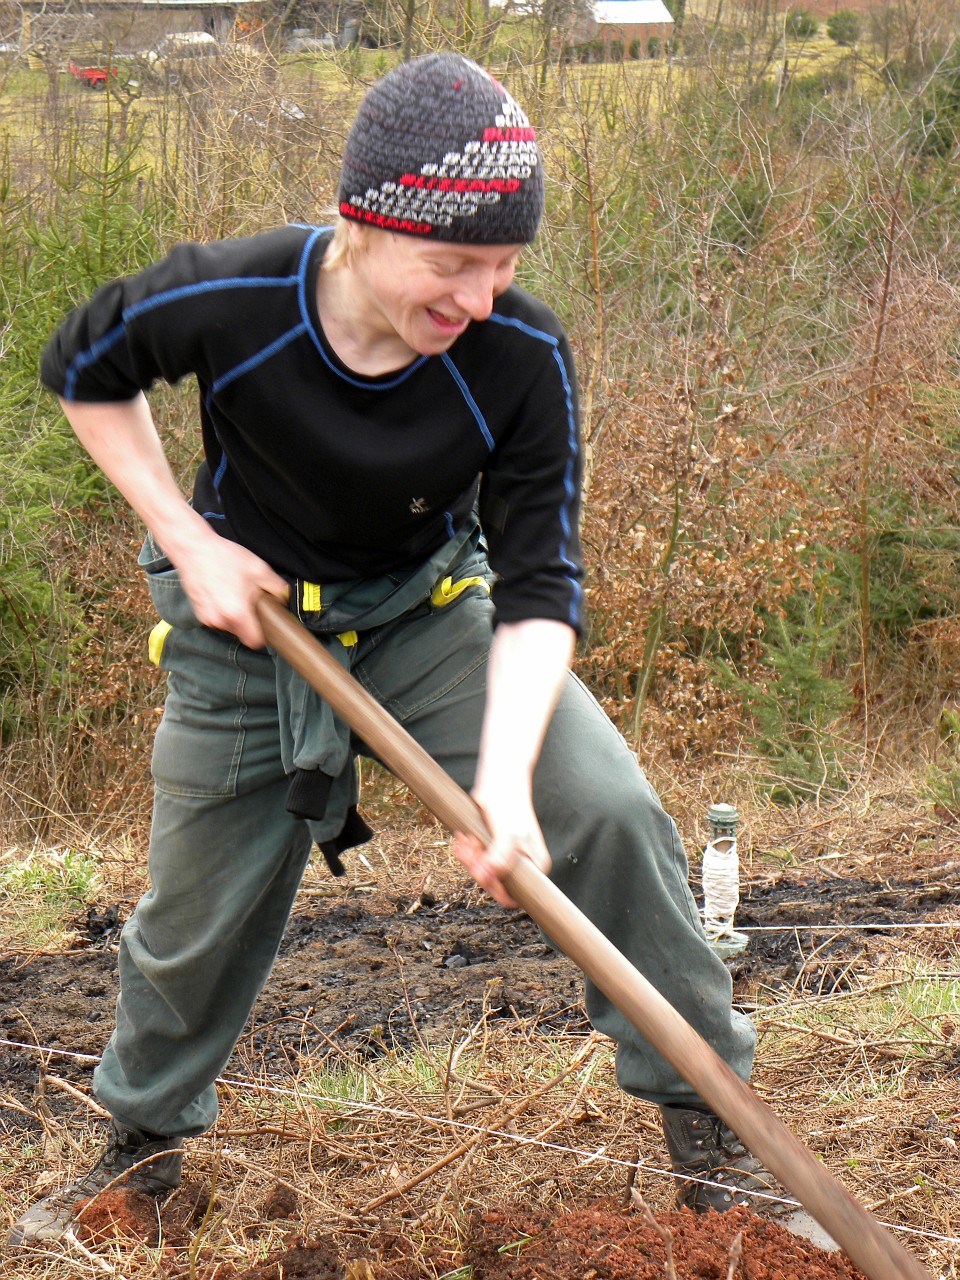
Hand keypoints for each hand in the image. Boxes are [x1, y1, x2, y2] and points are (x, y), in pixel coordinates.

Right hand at [173, 535, 287, 648]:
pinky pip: (216, 617)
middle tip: (250, 600)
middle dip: (248, 621)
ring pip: (228, 625)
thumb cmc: (223, 557)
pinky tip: (221, 592)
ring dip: (233, 615)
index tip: (265, 625)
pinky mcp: (197, 612)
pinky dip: (221, 610)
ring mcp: (206, 617)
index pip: (254, 642)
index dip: (262, 635)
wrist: (192, 548)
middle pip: (241, 632)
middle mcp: (219, 619)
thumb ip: (276, 586)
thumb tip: (283, 597)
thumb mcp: (257, 568)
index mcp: (236, 613)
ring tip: (234, 593)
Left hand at [451, 789, 550, 907]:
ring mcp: (505, 857)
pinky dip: (466, 851)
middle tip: (471, 846)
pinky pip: (474, 861)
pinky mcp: (491, 849)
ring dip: (469, 857)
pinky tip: (463, 838)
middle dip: (477, 866)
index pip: (512, 896)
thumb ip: (500, 858)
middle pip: (493, 884)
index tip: (479, 867)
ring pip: (481, 873)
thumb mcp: (507, 833)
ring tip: (467, 839)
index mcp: (535, 866)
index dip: (492, 886)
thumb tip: (488, 878)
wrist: (499, 780)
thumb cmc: (508, 803)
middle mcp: (522, 865)